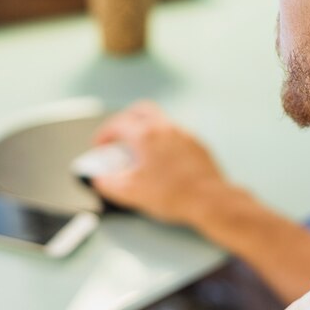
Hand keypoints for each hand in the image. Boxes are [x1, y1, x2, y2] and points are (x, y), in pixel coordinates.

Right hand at [91, 101, 228, 225]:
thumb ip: (108, 184)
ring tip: (140, 149)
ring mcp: (184, 134)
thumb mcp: (131, 193)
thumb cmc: (172, 195)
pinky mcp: (197, 144)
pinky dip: (164, 140)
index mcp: (146, 135)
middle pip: (141, 109)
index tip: (100, 145)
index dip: (105, 134)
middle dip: (126, 119)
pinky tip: (163, 159)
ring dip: (146, 129)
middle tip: (119, 134)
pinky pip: (176, 134)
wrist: (210, 200)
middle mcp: (165, 128)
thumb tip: (99, 179)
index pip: (118, 124)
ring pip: (160, 120)